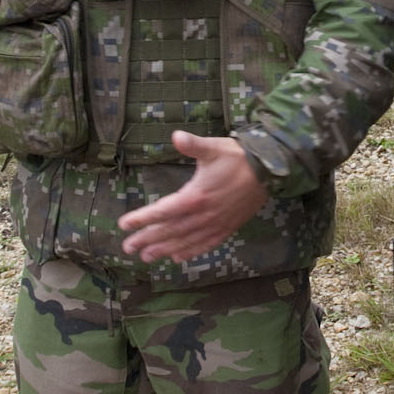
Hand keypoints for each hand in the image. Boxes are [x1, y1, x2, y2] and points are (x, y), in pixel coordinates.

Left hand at [119, 132, 268, 262]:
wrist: (269, 172)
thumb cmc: (238, 157)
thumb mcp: (214, 147)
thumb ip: (193, 144)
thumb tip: (176, 136)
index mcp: (195, 196)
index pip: (162, 211)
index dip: (142, 218)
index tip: (123, 224)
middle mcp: (203, 215)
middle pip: (169, 231)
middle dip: (147, 239)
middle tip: (128, 248)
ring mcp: (215, 224)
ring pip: (185, 241)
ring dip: (164, 250)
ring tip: (146, 257)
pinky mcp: (227, 228)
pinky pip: (205, 244)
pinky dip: (191, 252)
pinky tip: (178, 258)